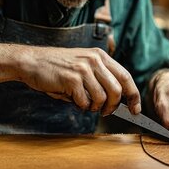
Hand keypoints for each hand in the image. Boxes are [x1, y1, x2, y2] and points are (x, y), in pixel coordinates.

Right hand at [19, 46, 140, 115]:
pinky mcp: (72, 79)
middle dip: (113, 107)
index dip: (133, 95)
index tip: (136, 109)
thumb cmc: (57, 68)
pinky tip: (72, 99)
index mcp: (100, 56)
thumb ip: (100, 78)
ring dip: (94, 107)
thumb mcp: (83, 66)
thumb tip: (117, 101)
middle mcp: (94, 60)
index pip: (125, 77)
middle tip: (105, 112)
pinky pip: (84, 101)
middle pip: (117, 90)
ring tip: (84, 103)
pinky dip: (80, 106)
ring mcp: (83, 69)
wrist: (32, 62)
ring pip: (102, 98)